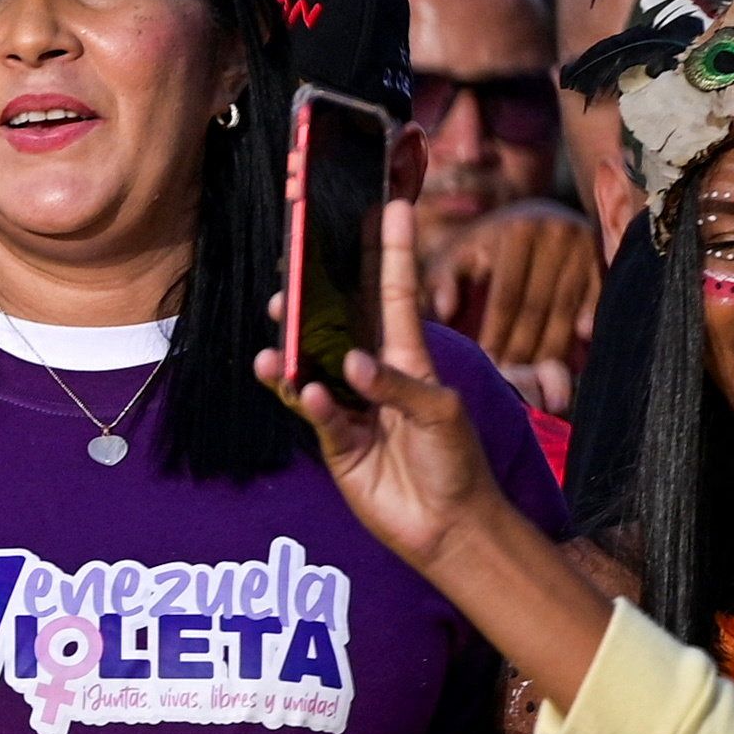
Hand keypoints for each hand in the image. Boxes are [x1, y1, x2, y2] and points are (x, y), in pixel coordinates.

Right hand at [262, 199, 513, 565]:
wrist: (447, 526)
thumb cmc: (457, 462)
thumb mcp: (440, 414)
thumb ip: (396, 385)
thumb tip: (348, 363)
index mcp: (409, 356)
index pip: (395, 293)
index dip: (392, 251)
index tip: (390, 206)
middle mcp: (374, 373)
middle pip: (338, 319)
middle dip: (315, 290)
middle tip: (293, 264)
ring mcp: (350, 405)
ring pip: (310, 362)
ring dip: (292, 345)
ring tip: (276, 330)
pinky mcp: (333, 440)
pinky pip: (312, 409)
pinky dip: (308, 399)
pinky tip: (309, 393)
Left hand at [424, 197, 604, 382]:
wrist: (539, 214)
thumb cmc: (488, 243)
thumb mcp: (461, 251)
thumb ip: (443, 278)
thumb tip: (444, 311)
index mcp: (516, 232)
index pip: (507, 295)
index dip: (497, 332)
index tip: (488, 364)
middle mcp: (554, 233)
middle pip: (539, 305)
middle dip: (525, 346)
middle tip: (515, 381)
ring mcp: (583, 243)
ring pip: (567, 306)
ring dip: (555, 345)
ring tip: (541, 378)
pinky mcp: (604, 253)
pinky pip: (597, 294)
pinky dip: (591, 317)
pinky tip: (584, 341)